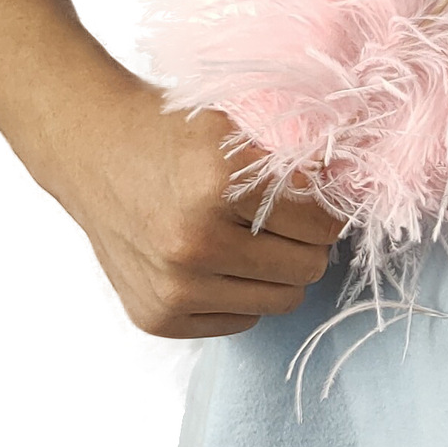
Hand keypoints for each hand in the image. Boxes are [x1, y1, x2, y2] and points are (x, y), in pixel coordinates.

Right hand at [41, 79, 347, 338]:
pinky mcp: (158, 316)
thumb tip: (357, 192)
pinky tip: (214, 260)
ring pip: (281, 301)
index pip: (321, 221)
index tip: (317, 198)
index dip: (327, 208)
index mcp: (218, 182)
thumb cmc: (171, 131)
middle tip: (284, 220)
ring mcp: (173, 286)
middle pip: (307, 267)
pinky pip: (242, 320)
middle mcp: (193, 242)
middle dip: (306, 242)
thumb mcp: (237, 126)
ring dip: (276, 271)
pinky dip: (240, 293)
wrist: (90, 149)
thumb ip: (297, 161)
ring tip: (249, 239)